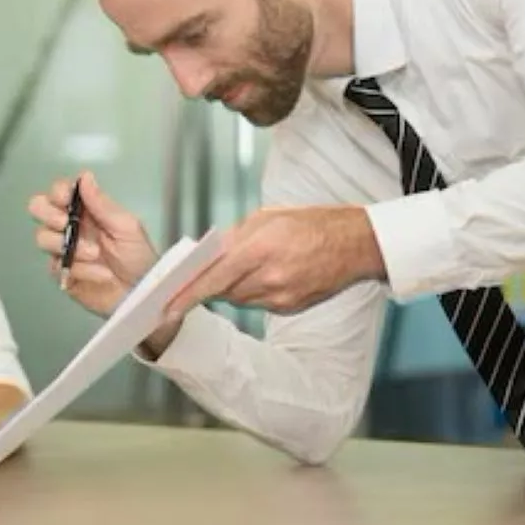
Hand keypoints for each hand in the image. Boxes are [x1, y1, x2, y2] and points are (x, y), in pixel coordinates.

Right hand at [27, 171, 157, 315]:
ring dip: (70, 245)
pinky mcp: (61, 272)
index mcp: (85, 210)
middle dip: (49, 214)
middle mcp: (69, 226)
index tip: (67, 199)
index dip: (57, 191)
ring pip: (42, 237)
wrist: (141, 294)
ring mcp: (63, 249)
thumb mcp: (126, 227)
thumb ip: (102, 204)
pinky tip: (100, 274)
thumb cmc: (138, 257)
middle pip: (38, 208)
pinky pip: (56, 265)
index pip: (58, 191)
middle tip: (66, 224)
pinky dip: (80, 269)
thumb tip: (84, 176)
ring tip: (95, 255)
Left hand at [166, 205, 384, 317]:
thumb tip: (210, 255)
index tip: (168, 305)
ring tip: (250, 265)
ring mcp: (281, 297)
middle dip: (213, 282)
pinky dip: (255, 291)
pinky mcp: (290, 307)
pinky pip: (259, 303)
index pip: (213, 279)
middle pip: (223, 291)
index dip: (188, 294)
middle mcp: (269, 278)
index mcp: (260, 250)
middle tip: (211, 270)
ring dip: (234, 285)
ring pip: (240, 298)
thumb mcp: (267, 217)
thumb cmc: (311, 223)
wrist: (356, 245)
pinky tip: (269, 273)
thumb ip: (234, 238)